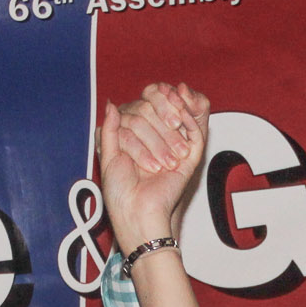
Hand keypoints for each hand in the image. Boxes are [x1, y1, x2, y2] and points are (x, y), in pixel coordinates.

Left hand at [100, 81, 210, 254]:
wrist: (136, 211)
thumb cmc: (120, 192)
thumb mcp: (108, 156)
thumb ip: (110, 130)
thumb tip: (112, 103)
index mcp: (138, 145)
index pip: (143, 115)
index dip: (145, 103)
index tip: (141, 98)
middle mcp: (157, 146)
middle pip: (161, 117)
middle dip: (158, 111)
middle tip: (155, 104)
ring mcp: (174, 152)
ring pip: (178, 122)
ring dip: (175, 109)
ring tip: (173, 95)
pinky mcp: (190, 161)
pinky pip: (197, 134)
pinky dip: (191, 118)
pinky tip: (182, 110)